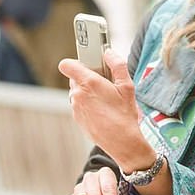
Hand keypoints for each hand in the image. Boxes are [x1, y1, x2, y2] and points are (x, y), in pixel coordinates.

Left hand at [59, 50, 153, 169]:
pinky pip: (80, 104)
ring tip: (106, 99)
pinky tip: (103, 110)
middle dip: (88, 77)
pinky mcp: (77, 117)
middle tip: (106, 83)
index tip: (88, 63)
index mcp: (88, 83)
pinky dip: (88, 104)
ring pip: (78, 91)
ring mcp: (76, 107)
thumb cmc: (125, 115)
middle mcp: (78, 94)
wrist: (121, 142)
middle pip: (75, 77)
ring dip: (88, 91)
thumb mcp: (127, 86)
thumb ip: (118, 65)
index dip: (76, 62)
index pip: (67, 65)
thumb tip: (109, 52)